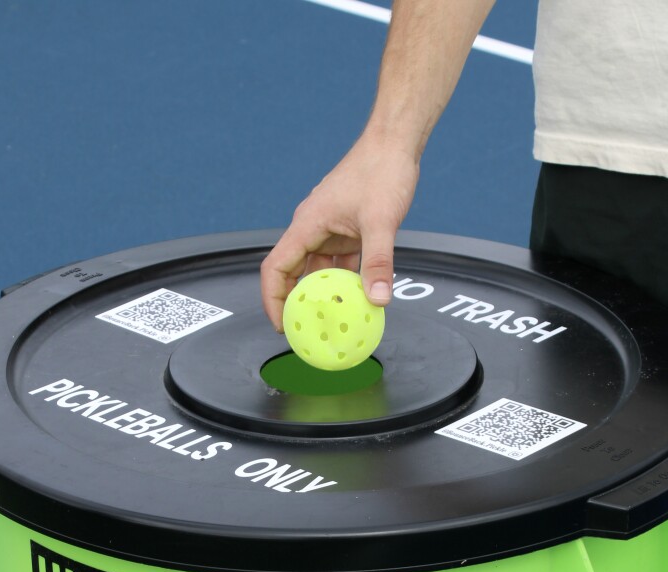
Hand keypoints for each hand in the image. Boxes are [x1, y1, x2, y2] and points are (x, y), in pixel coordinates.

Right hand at [260, 133, 419, 331]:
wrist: (395, 143)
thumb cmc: (381, 170)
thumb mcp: (381, 221)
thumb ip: (378, 263)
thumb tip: (378, 300)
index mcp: (307, 225)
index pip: (276, 269)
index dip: (272, 300)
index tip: (281, 326)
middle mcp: (312, 229)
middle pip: (292, 274)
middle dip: (294, 304)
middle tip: (304, 332)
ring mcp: (329, 231)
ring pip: (318, 272)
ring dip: (324, 296)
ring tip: (331, 322)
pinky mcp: (346, 232)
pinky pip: (339, 265)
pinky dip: (345, 284)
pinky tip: (357, 301)